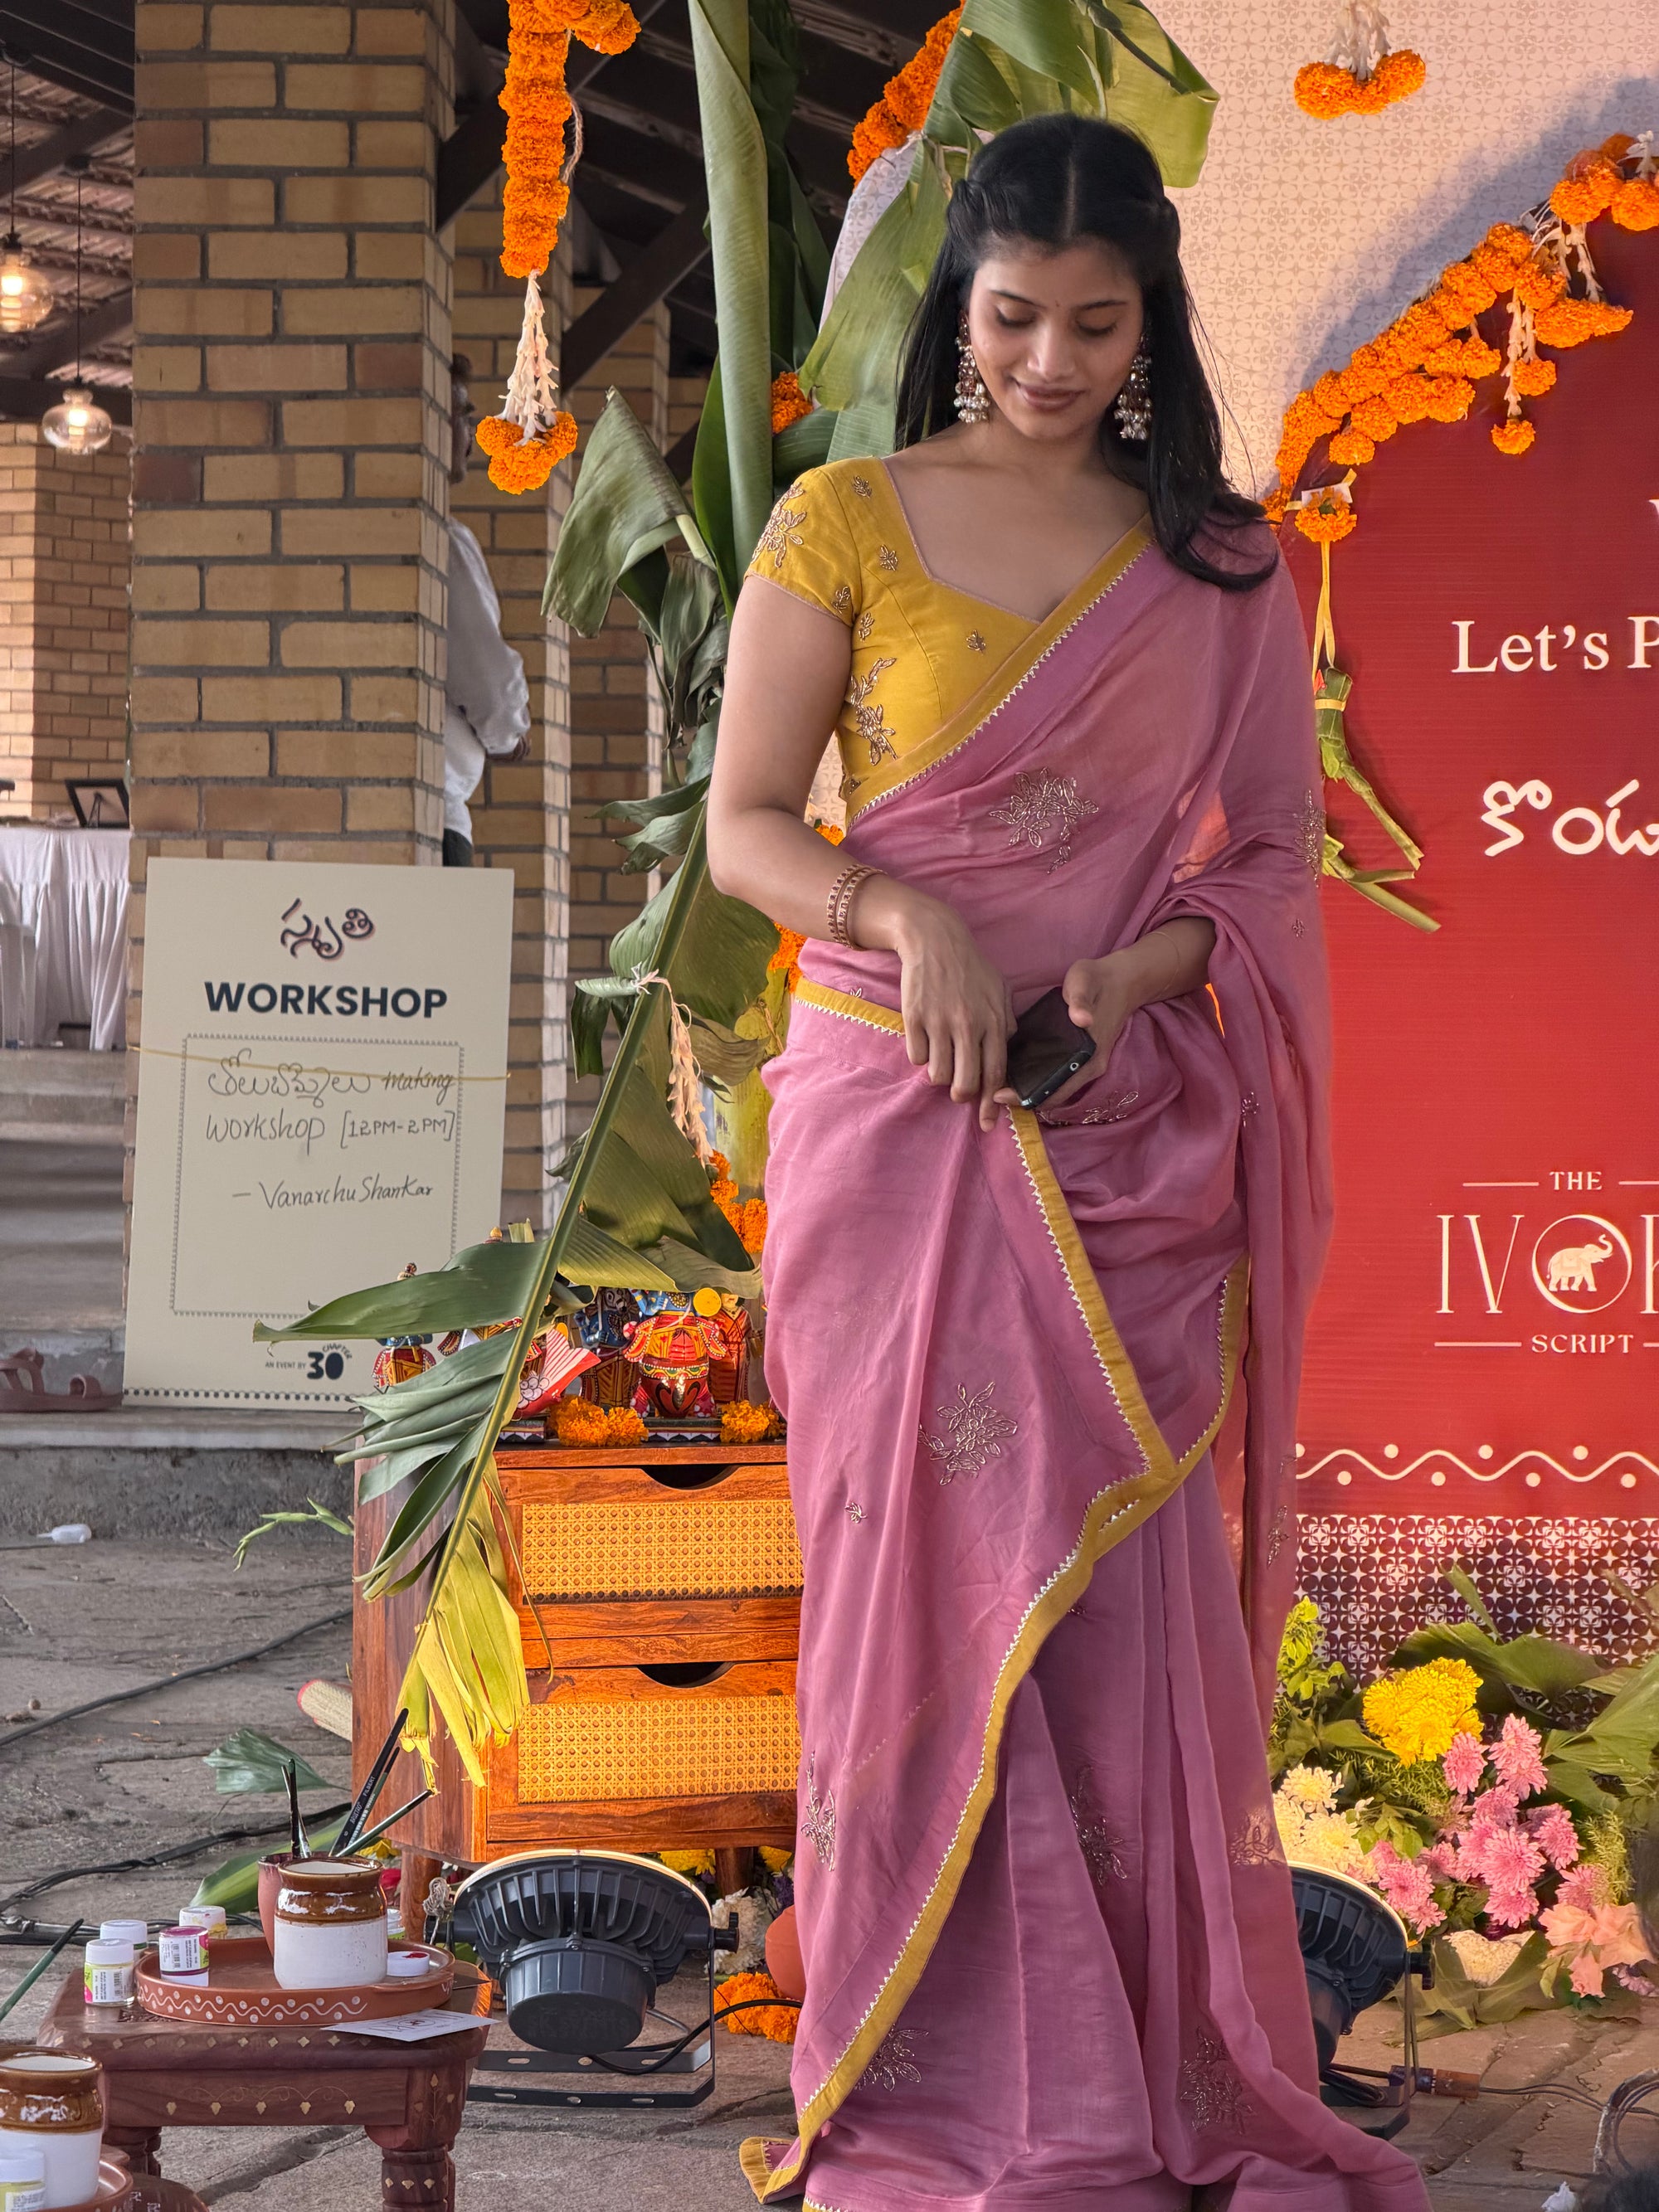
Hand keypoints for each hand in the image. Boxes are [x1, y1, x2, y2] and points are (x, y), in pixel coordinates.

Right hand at [863, 883, 1013, 1131]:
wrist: (934, 938)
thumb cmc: (970, 965)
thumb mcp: (999, 988)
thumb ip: (1006, 1020)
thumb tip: (1007, 1047)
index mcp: (993, 1021)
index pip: (995, 1073)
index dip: (991, 1104)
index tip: (987, 1123)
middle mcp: (968, 1025)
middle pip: (965, 1082)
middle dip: (961, 1094)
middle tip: (958, 1089)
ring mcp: (940, 1022)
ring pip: (937, 1075)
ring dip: (938, 1074)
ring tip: (940, 1058)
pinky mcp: (914, 1018)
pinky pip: (916, 1057)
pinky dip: (920, 1055)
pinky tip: (924, 1039)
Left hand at [993, 952, 1135, 1115]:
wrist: (1121, 980)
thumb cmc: (1097, 980)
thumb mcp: (1084, 983)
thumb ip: (1080, 1001)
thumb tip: (1081, 1019)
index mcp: (1090, 1056)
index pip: (1057, 1090)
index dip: (1028, 1096)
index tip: (999, 1095)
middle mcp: (1090, 1068)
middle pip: (1053, 1095)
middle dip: (1023, 1098)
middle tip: (991, 1094)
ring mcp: (1088, 1065)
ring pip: (1055, 1089)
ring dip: (1031, 1091)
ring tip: (999, 1086)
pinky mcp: (1083, 1059)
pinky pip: (1058, 1078)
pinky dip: (1039, 1080)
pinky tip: (1018, 1073)